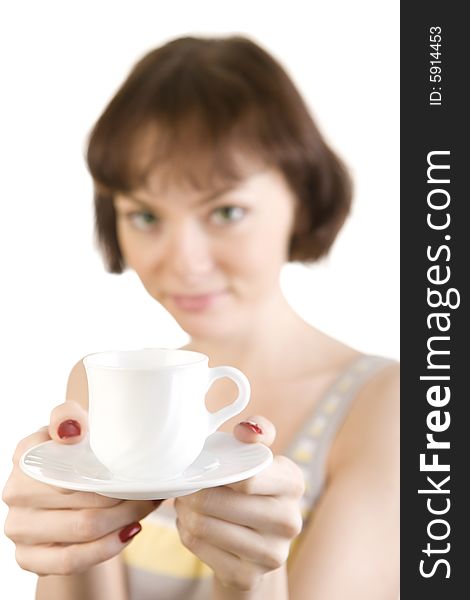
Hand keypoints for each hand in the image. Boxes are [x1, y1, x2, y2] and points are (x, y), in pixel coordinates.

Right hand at [2, 401, 158, 575]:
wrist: (66, 489)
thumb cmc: (75, 453)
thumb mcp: (76, 427)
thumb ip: (68, 416)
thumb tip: (72, 431)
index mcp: (26, 455)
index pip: (68, 465)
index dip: (107, 471)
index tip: (136, 470)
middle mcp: (15, 492)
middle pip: (84, 499)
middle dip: (125, 497)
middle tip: (152, 491)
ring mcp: (19, 528)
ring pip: (82, 530)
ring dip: (123, 520)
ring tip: (145, 509)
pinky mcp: (28, 558)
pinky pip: (70, 561)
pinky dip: (106, 549)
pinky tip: (128, 533)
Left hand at [174, 416, 303, 590]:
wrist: (260, 541)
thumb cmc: (253, 487)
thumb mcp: (260, 457)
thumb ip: (258, 432)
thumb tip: (246, 430)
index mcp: (293, 482)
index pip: (246, 478)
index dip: (215, 473)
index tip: (200, 468)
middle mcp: (289, 521)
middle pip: (217, 504)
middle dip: (191, 493)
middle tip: (183, 487)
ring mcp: (272, 554)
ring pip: (204, 527)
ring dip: (185, 512)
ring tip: (185, 503)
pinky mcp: (249, 577)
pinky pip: (200, 549)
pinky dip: (186, 533)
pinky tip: (191, 525)